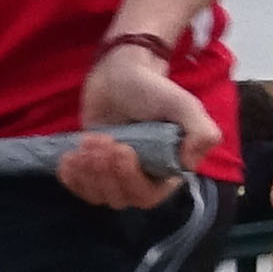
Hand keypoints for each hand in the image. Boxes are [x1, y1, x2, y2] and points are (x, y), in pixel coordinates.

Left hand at [57, 37, 207, 210]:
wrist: (119, 74)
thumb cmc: (153, 89)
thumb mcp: (184, 106)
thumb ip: (202, 132)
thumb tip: (190, 164)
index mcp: (167, 171)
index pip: (148, 196)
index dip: (130, 178)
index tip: (120, 148)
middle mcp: (142, 179)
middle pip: (121, 198)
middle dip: (106, 172)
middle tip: (101, 140)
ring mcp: (115, 176)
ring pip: (99, 196)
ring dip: (88, 173)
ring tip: (87, 142)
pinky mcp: (93, 170)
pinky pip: (81, 189)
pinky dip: (72, 178)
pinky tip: (69, 159)